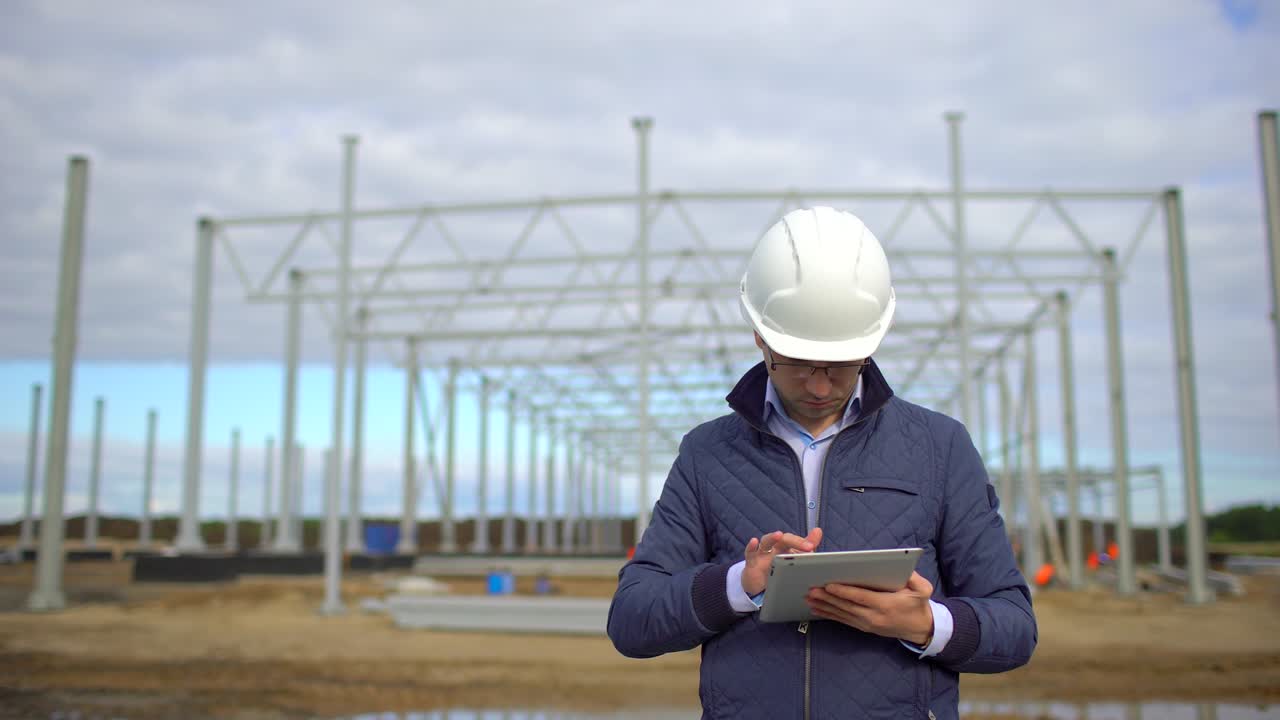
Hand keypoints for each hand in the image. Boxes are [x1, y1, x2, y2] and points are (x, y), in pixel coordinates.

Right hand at [741, 527, 822, 596]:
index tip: (812, 547)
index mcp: (786, 546)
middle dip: (795, 541)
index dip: (803, 542)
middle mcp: (774, 547)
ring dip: (772, 538)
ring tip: (778, 535)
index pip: (795, 540)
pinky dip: (751, 546)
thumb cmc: (777, 568)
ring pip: (766, 542)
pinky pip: (750, 552)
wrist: (759, 584)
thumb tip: (818, 530)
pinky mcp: (751, 562)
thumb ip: (806, 545)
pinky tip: (754, 542)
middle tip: (808, 546)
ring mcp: (762, 553)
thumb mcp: (793, 558)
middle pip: (784, 539)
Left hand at [805, 571, 934, 645]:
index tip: (829, 585)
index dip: (844, 592)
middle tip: (812, 590)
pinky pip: (844, 620)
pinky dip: (830, 615)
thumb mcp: (923, 590)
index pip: (861, 597)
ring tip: (809, 599)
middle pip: (847, 606)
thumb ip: (915, 578)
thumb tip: (904, 568)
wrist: (921, 629)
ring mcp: (868, 624)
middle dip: (828, 598)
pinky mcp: (864, 627)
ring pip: (842, 614)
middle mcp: (874, 616)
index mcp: (886, 605)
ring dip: (825, 606)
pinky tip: (817, 610)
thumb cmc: (919, 605)